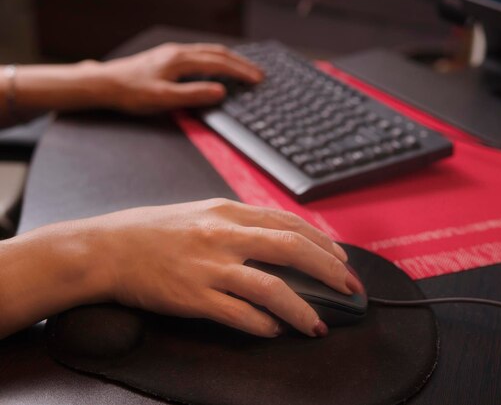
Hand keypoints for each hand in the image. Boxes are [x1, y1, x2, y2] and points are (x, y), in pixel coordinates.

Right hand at [75, 199, 360, 336]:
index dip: (323, 243)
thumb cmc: (155, 231)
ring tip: (320, 324)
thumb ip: (240, 223)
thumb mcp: (202, 213)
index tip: (343, 260)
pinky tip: (275, 331)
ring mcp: (209, 266)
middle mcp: (224, 235)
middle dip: (330, 270)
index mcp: (228, 212)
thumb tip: (279, 238)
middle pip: (292, 249)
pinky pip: (239, 314)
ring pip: (271, 287)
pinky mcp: (193, 297)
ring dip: (302, 308)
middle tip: (351, 289)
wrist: (107, 249)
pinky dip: (263, 324)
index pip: (289, 223)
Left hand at [100, 43, 263, 113]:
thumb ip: (193, 95)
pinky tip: (217, 66)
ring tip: (245, 68)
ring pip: (209, 51)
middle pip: (218, 53)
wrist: (105, 84)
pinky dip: (216, 59)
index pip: (219, 64)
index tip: (257, 79)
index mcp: (180, 60)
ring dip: (230, 59)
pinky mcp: (167, 57)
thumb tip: (220, 91)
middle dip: (241, 63)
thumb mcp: (163, 99)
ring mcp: (172, 52)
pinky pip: (199, 53)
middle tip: (259, 73)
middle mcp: (178, 52)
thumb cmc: (131, 93)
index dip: (241, 72)